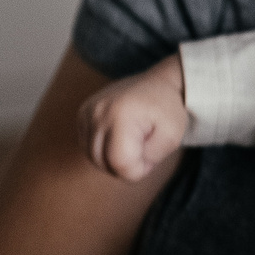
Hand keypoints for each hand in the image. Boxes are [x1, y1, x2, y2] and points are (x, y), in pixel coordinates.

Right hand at [78, 54, 188, 180]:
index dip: (138, 169)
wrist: (156, 84)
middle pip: (103, 162)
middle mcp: (98, 112)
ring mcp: (87, 112)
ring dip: (113, 160)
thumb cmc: (166, 111)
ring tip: (132, 144)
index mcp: (121, 114)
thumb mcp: (172, 136)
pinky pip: (88, 147)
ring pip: (93, 157)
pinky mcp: (82, 114)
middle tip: (143, 149)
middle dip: (126, 166)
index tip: (151, 155)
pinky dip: (103, 150)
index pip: (120, 162)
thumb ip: (150, 158)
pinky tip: (119, 139)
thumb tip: (125, 167)